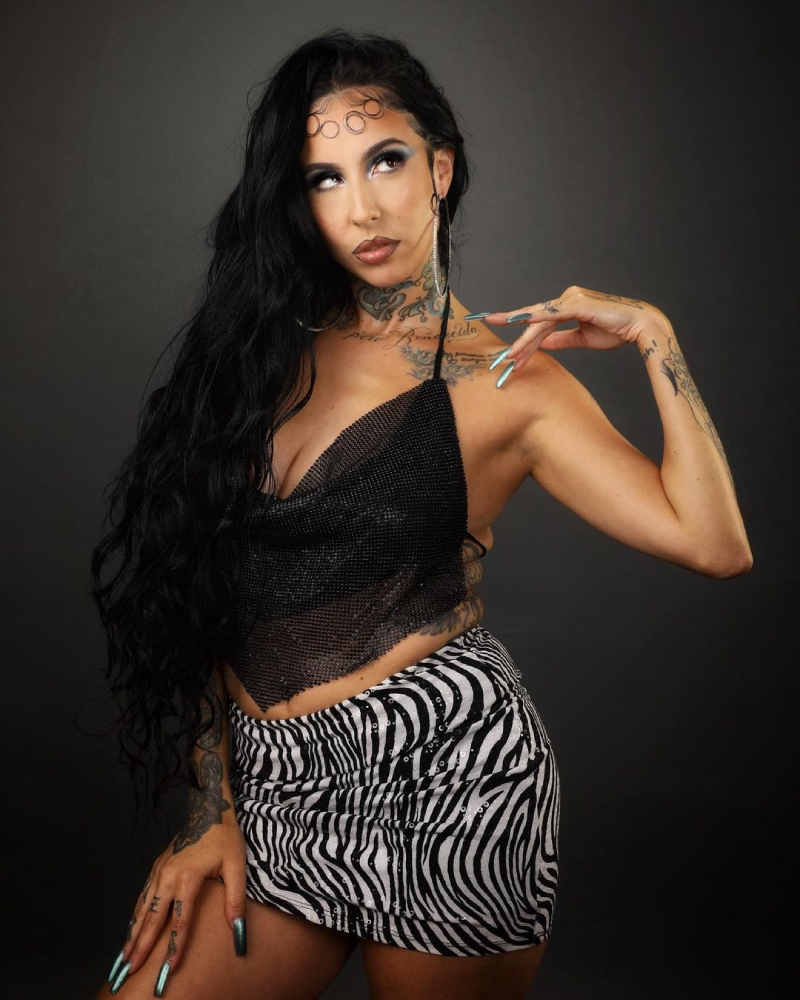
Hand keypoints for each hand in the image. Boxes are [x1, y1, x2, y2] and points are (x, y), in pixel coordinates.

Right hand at [106, 818, 247, 994]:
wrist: (209, 808)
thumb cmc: (225, 837)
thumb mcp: (237, 866)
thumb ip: (235, 900)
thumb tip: (238, 932)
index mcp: (187, 877)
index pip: (180, 921)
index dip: (174, 947)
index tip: (168, 970)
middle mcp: (168, 876)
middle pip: (152, 919)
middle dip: (140, 948)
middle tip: (128, 972)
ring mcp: (159, 871)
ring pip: (142, 909)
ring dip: (131, 935)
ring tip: (122, 959)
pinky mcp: (156, 868)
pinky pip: (143, 897)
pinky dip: (134, 917)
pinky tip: (130, 931)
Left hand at [475, 285, 668, 376]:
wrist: (639, 326)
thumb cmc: (615, 330)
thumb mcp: (581, 339)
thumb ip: (561, 339)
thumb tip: (542, 344)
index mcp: (567, 306)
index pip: (539, 323)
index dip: (524, 338)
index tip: (509, 351)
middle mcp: (566, 298)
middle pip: (536, 322)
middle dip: (520, 342)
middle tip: (503, 358)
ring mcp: (571, 299)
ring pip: (541, 321)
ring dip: (526, 340)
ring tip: (512, 356)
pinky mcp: (578, 303)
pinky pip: (553, 314)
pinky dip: (537, 320)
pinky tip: (523, 326)